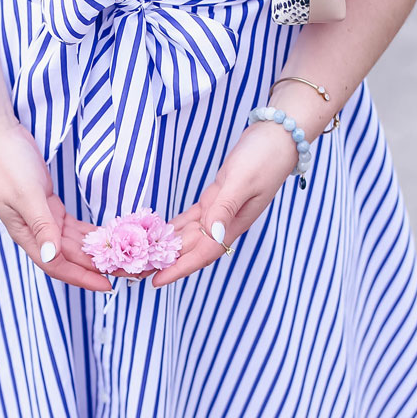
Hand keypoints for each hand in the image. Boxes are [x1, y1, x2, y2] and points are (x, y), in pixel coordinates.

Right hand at [0, 121, 112, 292]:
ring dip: (97, 253)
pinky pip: (73, 228)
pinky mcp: (50, 205)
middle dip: (97, 268)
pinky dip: (90, 234)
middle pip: (70, 258)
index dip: (82, 277)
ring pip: (74, 244)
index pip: (57, 266)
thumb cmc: (8, 163)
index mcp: (26, 234)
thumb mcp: (27, 195)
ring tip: (123, 260)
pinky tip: (108, 238)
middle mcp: (36, 232)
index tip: (108, 285)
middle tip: (127, 273)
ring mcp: (44, 219)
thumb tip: (52, 257)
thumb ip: (41, 226)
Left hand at [151, 121, 299, 287]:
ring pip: (189, 236)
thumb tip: (213, 235)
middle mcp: (225, 222)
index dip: (180, 268)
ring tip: (142, 258)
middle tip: (137, 273)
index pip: (203, 253)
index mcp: (233, 223)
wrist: (280, 136)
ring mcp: (220, 210)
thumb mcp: (242, 180)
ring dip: (166, 247)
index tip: (157, 281)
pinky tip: (158, 232)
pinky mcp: (216, 197)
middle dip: (165, 262)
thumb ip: (225, 207)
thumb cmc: (265, 156)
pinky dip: (174, 226)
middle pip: (191, 250)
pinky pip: (191, 218)